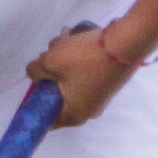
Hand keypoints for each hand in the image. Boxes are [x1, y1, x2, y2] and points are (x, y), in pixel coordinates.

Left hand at [29, 22, 154, 127]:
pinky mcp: (106, 80)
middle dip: (50, 72)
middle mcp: (88, 109)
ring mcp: (99, 95)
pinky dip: (77, 57)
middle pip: (58, 94)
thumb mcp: (50, 62)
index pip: (48, 120)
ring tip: (64, 38)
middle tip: (49, 53)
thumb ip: (35, 71)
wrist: (126, 43)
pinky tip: (74, 37)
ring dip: (63, 59)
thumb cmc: (84, 58)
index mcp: (74, 115)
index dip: (36, 104)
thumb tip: (33, 73)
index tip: (32, 86)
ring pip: (70, 79)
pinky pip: (84, 72)